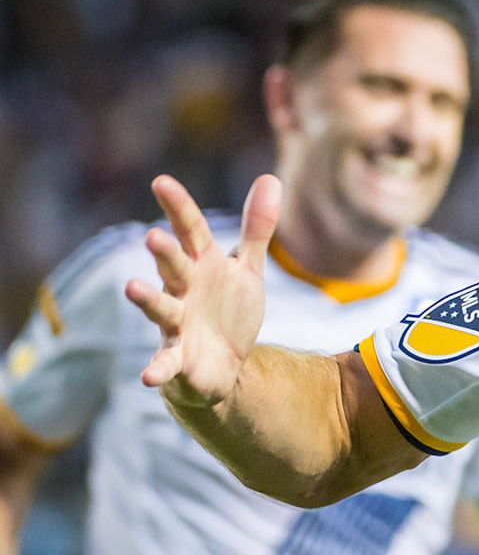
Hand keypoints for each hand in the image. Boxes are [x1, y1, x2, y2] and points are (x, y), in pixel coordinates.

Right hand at [125, 174, 280, 409]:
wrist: (224, 363)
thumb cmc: (229, 309)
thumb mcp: (246, 267)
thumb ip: (256, 227)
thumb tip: (271, 178)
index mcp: (202, 265)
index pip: (190, 231)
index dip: (177, 208)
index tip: (161, 182)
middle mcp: (183, 290)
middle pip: (174, 267)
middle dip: (164, 254)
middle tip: (153, 237)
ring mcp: (178, 324)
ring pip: (162, 309)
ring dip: (148, 300)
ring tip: (132, 287)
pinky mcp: (179, 357)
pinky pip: (165, 362)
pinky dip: (157, 369)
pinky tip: (148, 376)